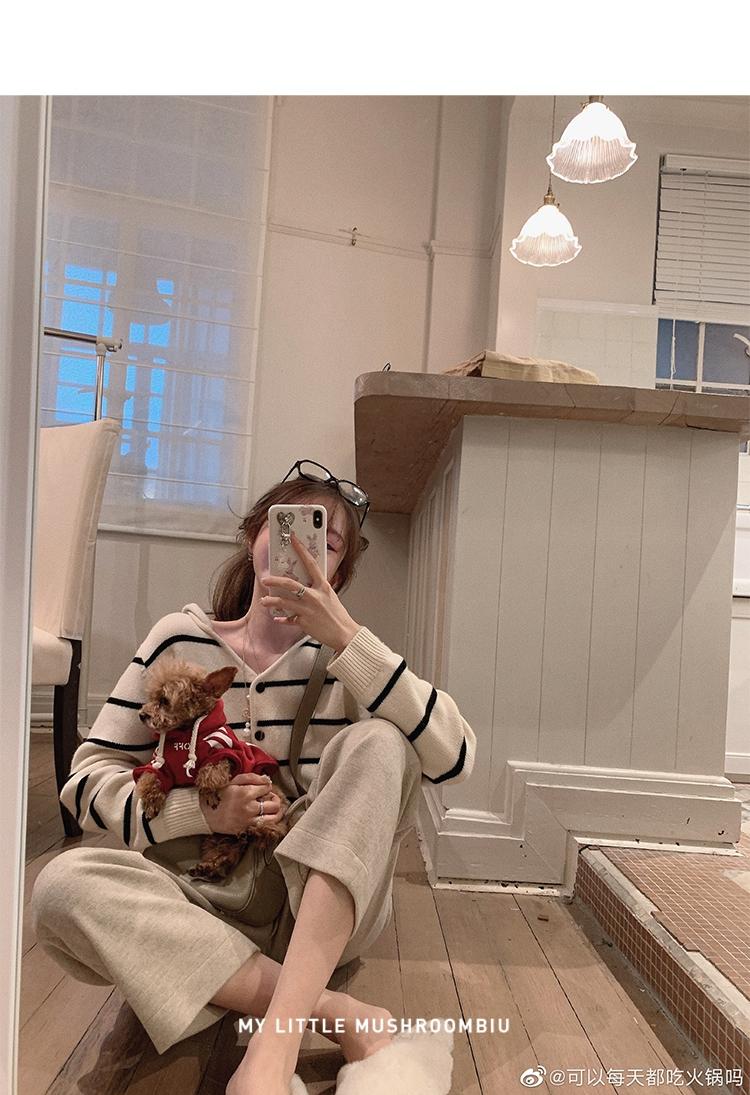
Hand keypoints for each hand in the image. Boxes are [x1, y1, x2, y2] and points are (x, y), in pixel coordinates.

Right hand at [199, 772, 285, 834]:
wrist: (207, 814)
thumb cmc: (219, 796)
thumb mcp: (233, 781)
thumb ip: (251, 777)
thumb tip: (266, 779)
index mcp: (246, 793)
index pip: (267, 788)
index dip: (267, 787)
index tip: (263, 788)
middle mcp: (250, 807)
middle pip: (274, 804)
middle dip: (274, 799)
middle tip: (269, 797)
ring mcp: (249, 820)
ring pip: (274, 817)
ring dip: (277, 811)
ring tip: (272, 808)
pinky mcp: (247, 829)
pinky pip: (265, 826)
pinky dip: (270, 821)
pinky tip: (267, 816)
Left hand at [260, 530, 360, 652]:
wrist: (344, 634)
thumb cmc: (338, 616)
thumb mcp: (330, 597)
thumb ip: (318, 589)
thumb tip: (305, 585)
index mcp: (323, 587)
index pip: (311, 563)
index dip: (301, 550)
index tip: (293, 540)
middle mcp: (314, 596)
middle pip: (290, 584)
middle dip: (274, 580)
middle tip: (265, 580)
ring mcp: (308, 609)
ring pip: (283, 602)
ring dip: (271, 601)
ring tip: (264, 601)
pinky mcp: (304, 622)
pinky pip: (288, 619)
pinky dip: (282, 619)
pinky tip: (277, 618)